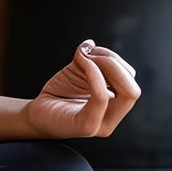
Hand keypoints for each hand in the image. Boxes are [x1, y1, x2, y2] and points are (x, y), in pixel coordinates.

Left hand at [24, 40, 139, 139]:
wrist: (38, 112)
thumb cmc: (59, 94)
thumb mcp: (78, 71)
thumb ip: (88, 58)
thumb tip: (90, 44)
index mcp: (115, 105)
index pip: (130, 80)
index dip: (115, 60)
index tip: (93, 51)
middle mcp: (112, 117)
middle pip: (133, 89)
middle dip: (114, 63)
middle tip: (91, 54)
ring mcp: (102, 125)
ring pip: (126, 93)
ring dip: (105, 65)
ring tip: (83, 58)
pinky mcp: (87, 126)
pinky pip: (101, 98)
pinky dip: (95, 74)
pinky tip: (81, 63)